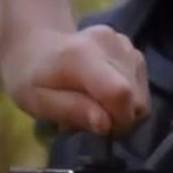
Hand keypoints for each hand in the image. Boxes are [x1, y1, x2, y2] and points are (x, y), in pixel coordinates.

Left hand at [0, 23, 151, 136]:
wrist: (36, 44)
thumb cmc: (31, 77)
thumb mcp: (37, 101)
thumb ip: (71, 110)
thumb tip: (105, 124)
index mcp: (81, 56)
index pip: (119, 93)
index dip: (118, 120)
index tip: (100, 129)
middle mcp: (109, 43)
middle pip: (136, 98)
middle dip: (119, 118)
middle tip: (91, 118)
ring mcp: (124, 43)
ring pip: (142, 95)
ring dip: (124, 109)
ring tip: (95, 104)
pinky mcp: (132, 48)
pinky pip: (141, 86)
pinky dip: (128, 97)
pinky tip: (104, 92)